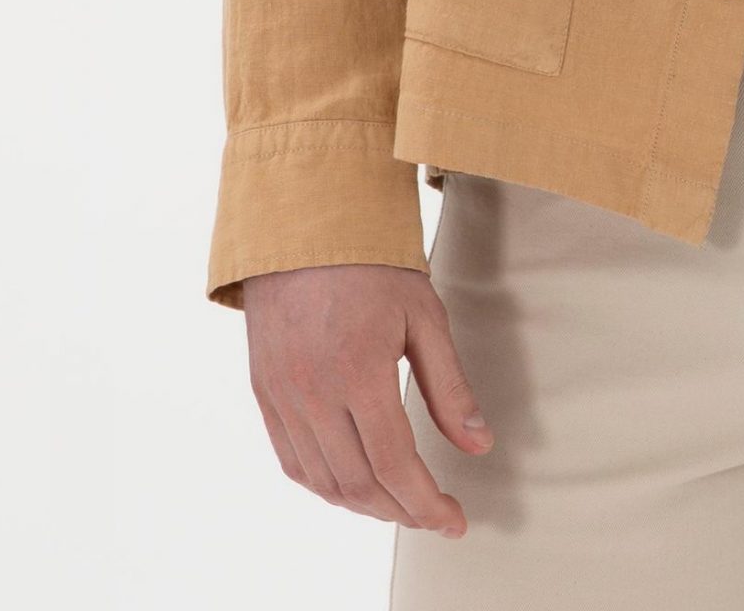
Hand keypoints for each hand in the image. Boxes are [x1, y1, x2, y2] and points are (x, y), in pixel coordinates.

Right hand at [241, 262, 492, 536]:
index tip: (455, 520)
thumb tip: (479, 446)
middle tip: (434, 515)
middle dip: (402, 511)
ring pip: (323, 482)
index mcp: (359, 371)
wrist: (303, 224)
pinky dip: (325, 486)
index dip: (428, 504)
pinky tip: (353, 484)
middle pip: (359, 484)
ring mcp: (282, 396)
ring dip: (364, 505)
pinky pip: (292, 461)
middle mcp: (313, 392)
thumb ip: (451, 387)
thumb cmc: (373, 264)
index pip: (396, 464)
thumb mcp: (425, 315)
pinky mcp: (264, 393)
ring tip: (401, 504)